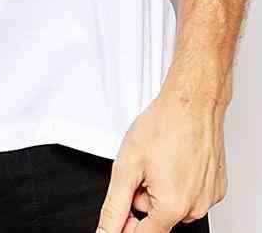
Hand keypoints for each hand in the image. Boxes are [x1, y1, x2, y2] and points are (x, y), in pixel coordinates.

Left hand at [95, 85, 227, 230]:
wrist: (192, 103)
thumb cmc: (164, 126)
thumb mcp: (126, 165)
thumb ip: (115, 205)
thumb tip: (106, 230)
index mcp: (172, 206)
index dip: (126, 225)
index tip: (121, 215)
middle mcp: (194, 207)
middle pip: (158, 219)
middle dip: (143, 199)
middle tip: (140, 170)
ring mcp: (208, 198)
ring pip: (174, 206)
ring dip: (161, 191)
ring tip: (159, 160)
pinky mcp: (216, 187)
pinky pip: (191, 194)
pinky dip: (179, 182)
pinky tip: (174, 160)